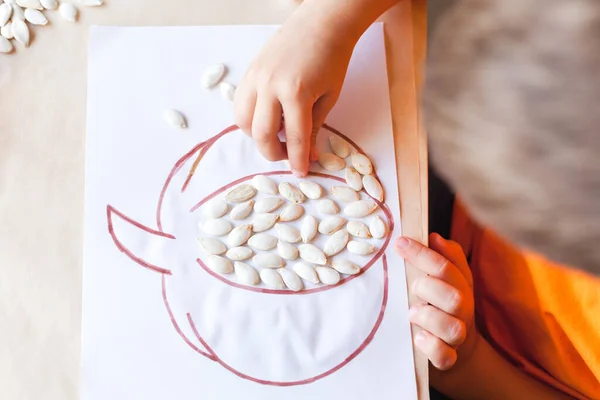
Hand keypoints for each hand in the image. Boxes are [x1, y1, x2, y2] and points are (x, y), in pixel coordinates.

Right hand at [234, 3, 357, 176]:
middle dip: (273, 153)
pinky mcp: (249, 72)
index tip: (300, 172)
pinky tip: (266, 117)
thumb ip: (314, 127)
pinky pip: (239, 104)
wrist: (321, 24)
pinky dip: (249, 117)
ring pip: (243, 121)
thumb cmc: (332, 58)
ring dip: (257, 136)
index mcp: (296, 93)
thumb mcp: (328, 97)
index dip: (297, 160)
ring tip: (275, 134)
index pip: (294, 137)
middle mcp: (270, 86)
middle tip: (286, 156)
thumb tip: (307, 155)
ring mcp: (256, 77)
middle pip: (262, 134)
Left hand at [396, 233, 479, 370]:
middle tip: (414, 287)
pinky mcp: (448, 358)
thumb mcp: (446, 279)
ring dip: (429, 318)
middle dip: (430, 288)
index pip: (446, 266)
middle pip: (454, 297)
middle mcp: (462, 310)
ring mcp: (456, 335)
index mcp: (460, 286)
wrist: (459, 350)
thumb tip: (434, 236)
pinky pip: (445, 356)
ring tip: (412, 313)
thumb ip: (443, 257)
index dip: (422, 253)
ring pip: (451, 328)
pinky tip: (418, 338)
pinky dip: (432, 347)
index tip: (400, 243)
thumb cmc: (442, 305)